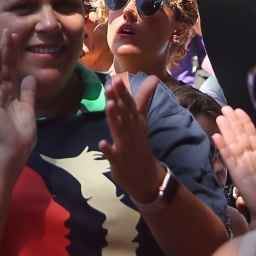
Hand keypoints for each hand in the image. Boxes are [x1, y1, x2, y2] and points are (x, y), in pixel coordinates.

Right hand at [0, 26, 37, 162]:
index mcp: (10, 93)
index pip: (12, 69)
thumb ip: (28, 93)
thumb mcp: (29, 109)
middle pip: (3, 66)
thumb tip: (29, 78)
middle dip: (4, 49)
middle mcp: (1, 92)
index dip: (13, 54)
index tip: (14, 38)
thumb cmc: (22, 133)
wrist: (16, 150)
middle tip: (4, 30)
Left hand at [98, 74, 164, 202]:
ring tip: (109, 104)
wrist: (146, 177)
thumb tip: (153, 78)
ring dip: (115, 118)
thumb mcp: (141, 121)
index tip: (117, 79)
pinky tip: (102, 143)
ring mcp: (126, 147)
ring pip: (120, 131)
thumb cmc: (139, 145)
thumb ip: (143, 100)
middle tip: (111, 85)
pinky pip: (114, 155)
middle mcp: (132, 132)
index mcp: (136, 122)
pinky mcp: (119, 162)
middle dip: (118, 100)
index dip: (124, 93)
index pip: (131, 105)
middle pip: (125, 115)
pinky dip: (108, 150)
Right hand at [213, 105, 255, 223]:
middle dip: (233, 123)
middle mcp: (251, 162)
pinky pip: (229, 158)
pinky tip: (216, 137)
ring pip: (233, 145)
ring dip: (226, 131)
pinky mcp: (238, 176)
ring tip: (220, 117)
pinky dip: (222, 148)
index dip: (245, 124)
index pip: (252, 138)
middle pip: (239, 138)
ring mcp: (244, 168)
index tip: (239, 111)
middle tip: (225, 108)